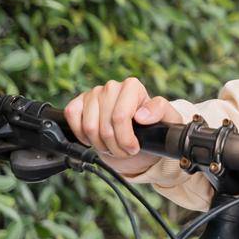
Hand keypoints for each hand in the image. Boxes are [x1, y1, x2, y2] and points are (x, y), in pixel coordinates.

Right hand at [63, 77, 184, 176]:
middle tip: (124, 151)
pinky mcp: (78, 102)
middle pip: (105, 126)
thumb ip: (159, 111)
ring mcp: (93, 94)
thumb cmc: (153, 125)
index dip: (125, 139)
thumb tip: (141, 115)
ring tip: (111, 146)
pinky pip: (71, 116)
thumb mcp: (167, 119)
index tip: (133, 148)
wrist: (138, 134)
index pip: (121, 117)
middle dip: (114, 146)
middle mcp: (112, 87)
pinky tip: (93, 138)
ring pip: (88, 126)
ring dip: (100, 144)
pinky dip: (81, 134)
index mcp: (132, 86)